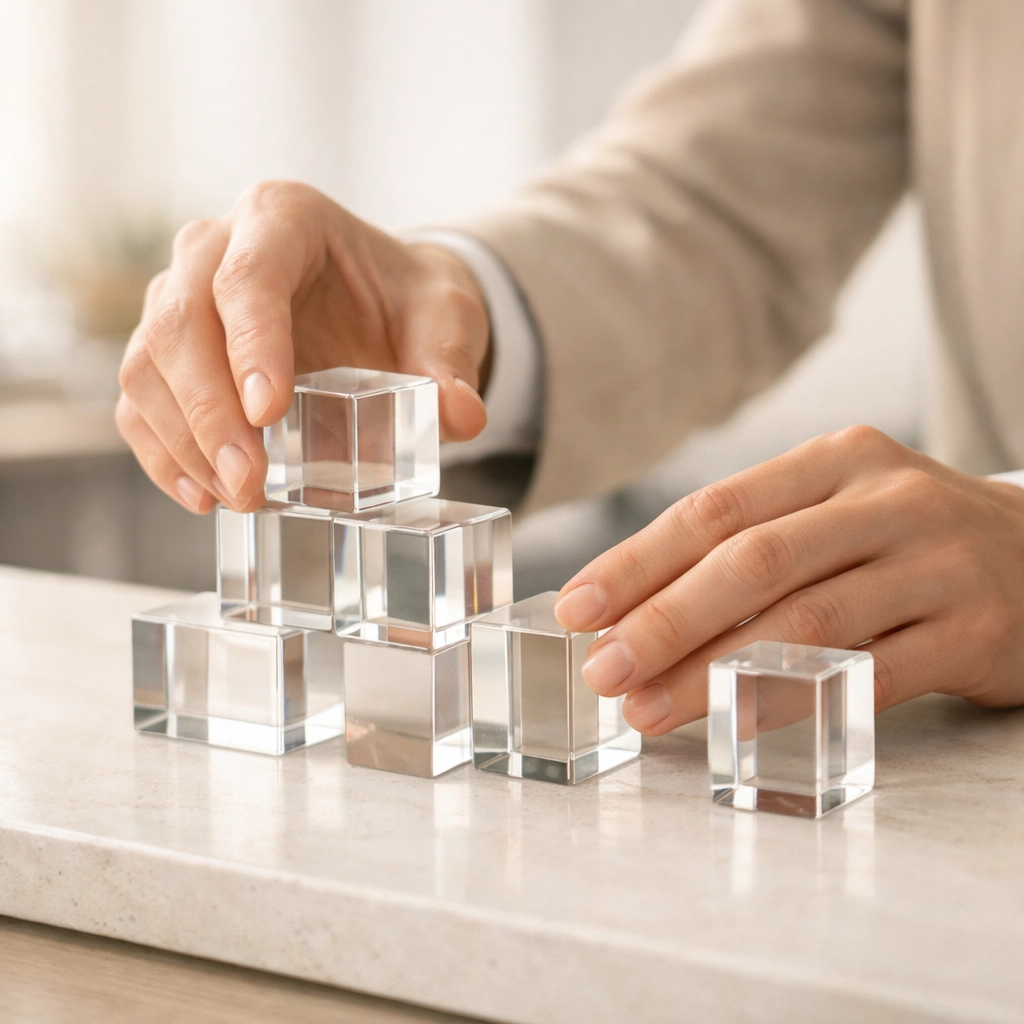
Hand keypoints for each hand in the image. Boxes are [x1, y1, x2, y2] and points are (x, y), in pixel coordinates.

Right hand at [116, 181, 489, 513]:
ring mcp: (179, 295)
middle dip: (210, 411)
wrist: (380, 307)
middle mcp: (214, 246)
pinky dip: (162, 451)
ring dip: (183, 439)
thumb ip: (451, 362)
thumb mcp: (445, 318)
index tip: (269, 413)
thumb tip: (460, 416)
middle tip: (248, 483)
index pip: (248, 277)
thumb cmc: (406, 301)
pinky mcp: (167, 348)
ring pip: (148, 363)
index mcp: (283, 217)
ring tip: (232, 498)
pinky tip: (199, 495)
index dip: (250, 346)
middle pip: (182, 322)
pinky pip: (141, 399)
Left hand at [554, 426, 1023, 732]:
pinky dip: (794, 699)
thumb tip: (636, 606)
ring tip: (647, 708)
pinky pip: (869, 673)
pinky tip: (736, 724)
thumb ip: (755, 544)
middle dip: (663, 619)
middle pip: (752, 560)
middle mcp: (886, 500)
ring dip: (713, 669)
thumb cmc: (910, 540)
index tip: (578, 607)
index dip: (638, 561)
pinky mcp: (976, 631)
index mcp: (835, 461)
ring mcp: (937, 563)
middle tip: (600, 668)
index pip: (715, 508)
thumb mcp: (839, 512)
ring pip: (804, 619)